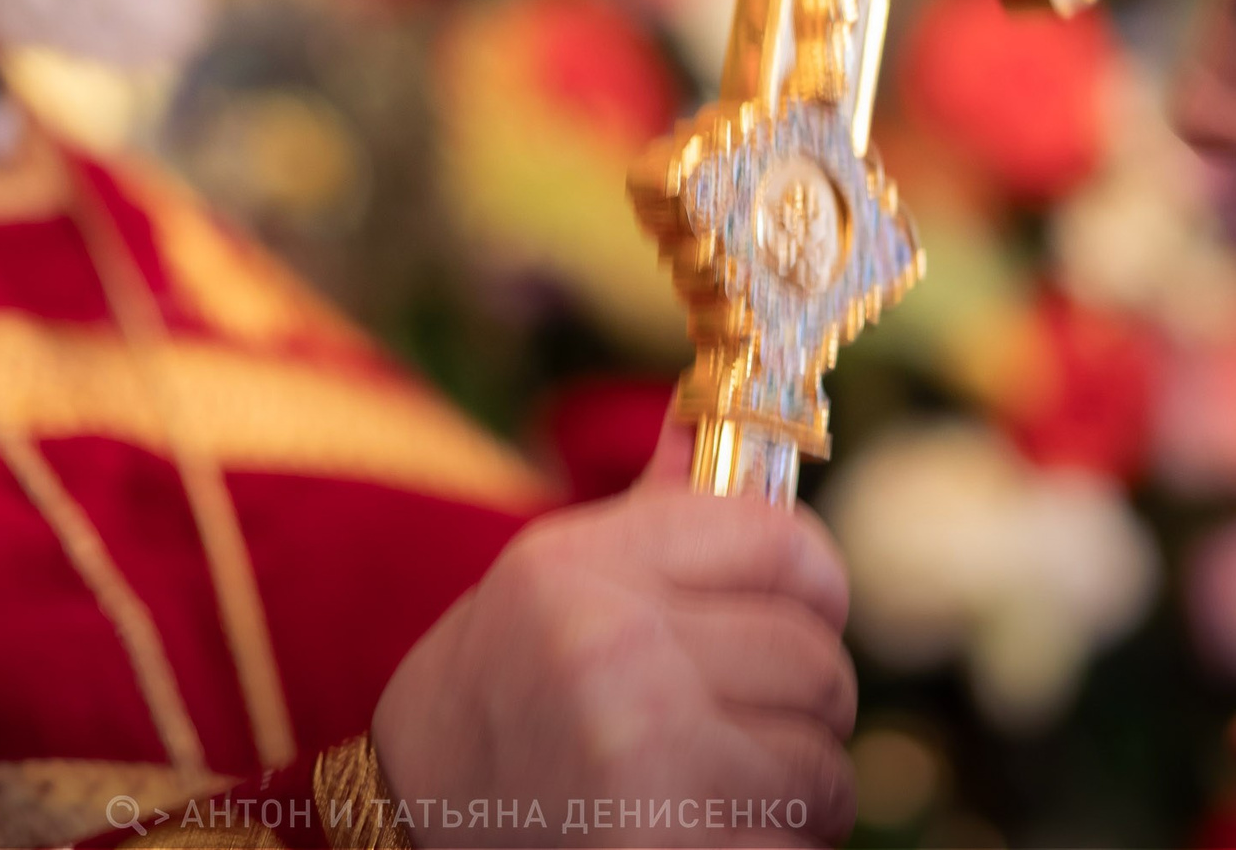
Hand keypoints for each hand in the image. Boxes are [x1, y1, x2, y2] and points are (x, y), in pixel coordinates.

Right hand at [371, 419, 856, 846]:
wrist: (413, 826)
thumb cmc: (487, 704)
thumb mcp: (545, 587)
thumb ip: (648, 518)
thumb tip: (701, 427)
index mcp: (581, 570)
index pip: (781, 544)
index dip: (815, 583)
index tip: (804, 614)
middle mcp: (612, 653)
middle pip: (815, 663)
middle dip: (801, 708)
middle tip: (740, 730)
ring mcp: (643, 759)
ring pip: (821, 767)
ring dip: (794, 793)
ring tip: (718, 791)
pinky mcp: (668, 847)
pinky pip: (799, 845)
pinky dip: (774, 848)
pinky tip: (712, 835)